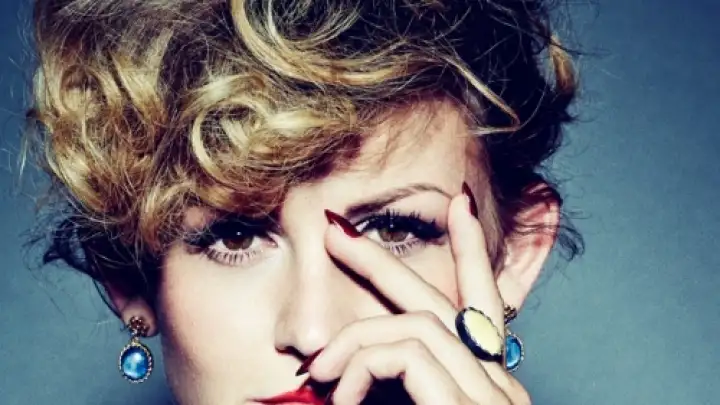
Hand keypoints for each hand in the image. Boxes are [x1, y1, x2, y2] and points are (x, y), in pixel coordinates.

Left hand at [304, 186, 530, 404]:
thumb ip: (401, 388)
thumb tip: (355, 365)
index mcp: (490, 385)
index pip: (484, 303)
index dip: (471, 250)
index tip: (457, 203)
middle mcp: (501, 386)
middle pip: (443, 298)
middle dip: (381, 261)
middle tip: (335, 229)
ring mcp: (492, 397)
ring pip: (417, 326)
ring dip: (357, 341)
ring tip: (319, 371)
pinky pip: (407, 354)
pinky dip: (364, 368)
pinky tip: (344, 397)